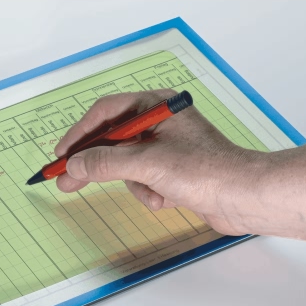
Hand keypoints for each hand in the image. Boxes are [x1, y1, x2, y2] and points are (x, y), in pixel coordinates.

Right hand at [54, 89, 258, 236]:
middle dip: (95, 165)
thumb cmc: (205, 170)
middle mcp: (159, 122)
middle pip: (111, 141)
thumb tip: (74, 164)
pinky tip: (166, 200)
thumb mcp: (147, 163)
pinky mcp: (173, 170)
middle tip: (66, 181)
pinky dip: (150, 193)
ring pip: (126, 166)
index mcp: (155, 105)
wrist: (244, 197)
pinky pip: (144, 180)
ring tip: (153, 194)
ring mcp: (166, 147)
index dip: (79, 134)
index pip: (105, 113)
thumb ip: (105, 162)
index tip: (61, 154)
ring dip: (135, 185)